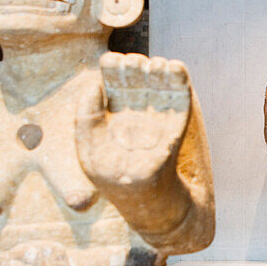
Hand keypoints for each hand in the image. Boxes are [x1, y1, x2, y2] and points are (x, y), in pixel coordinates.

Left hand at [76, 52, 190, 187]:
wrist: (146, 203)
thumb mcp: (89, 150)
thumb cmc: (111, 178)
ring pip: (159, 83)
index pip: (113, 79)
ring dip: (159, 69)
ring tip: (156, 64)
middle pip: (136, 76)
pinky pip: (180, 98)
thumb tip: (94, 84)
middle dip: (137, 65)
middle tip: (136, 64)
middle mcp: (136, 108)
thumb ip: (86, 117)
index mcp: (113, 109)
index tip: (112, 61)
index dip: (113, 66)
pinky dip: (180, 81)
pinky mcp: (178, 122)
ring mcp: (158, 114)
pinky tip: (176, 67)